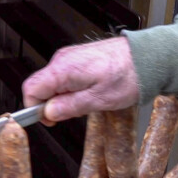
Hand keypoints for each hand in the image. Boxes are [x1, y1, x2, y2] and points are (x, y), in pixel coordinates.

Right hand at [22, 37, 138, 124]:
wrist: (147, 57)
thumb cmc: (128, 75)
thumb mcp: (98, 100)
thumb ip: (69, 107)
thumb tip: (49, 113)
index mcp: (63, 69)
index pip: (30, 89)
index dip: (35, 108)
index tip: (49, 120)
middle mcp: (62, 59)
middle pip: (40, 86)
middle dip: (52, 104)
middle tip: (74, 112)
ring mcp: (69, 57)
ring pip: (52, 83)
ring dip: (63, 97)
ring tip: (87, 101)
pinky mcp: (77, 58)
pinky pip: (63, 77)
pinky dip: (71, 89)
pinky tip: (90, 92)